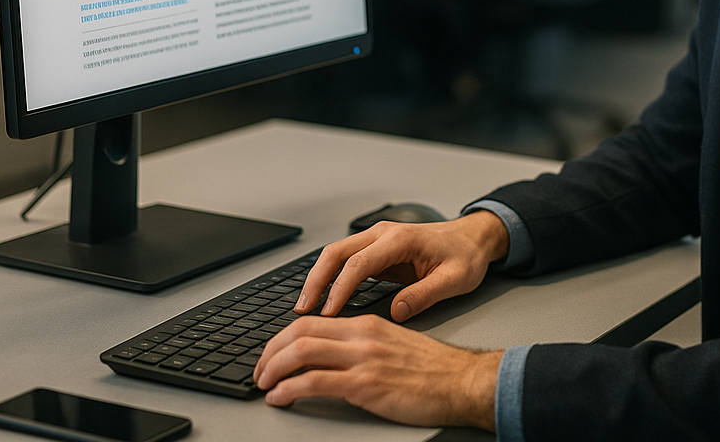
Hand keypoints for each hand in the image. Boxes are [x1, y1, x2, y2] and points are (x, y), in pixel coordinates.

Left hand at [254, 314, 500, 429]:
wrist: (460, 381)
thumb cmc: (432, 369)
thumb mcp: (393, 345)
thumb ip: (363, 346)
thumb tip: (333, 358)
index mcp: (366, 324)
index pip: (312, 321)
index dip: (283, 337)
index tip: (271, 354)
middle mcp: (361, 335)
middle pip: (300, 331)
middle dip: (270, 351)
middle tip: (259, 371)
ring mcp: (363, 359)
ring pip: (302, 352)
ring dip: (273, 369)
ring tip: (263, 384)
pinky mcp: (366, 385)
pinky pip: (315, 382)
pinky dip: (289, 389)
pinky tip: (280, 398)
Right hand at [295, 211, 509, 321]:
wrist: (472, 238)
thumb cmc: (465, 256)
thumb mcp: (454, 279)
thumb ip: (425, 295)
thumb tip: (396, 312)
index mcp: (401, 239)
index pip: (359, 263)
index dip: (340, 289)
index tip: (328, 313)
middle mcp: (384, 234)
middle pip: (337, 252)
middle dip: (316, 280)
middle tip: (302, 310)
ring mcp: (378, 239)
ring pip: (337, 254)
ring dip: (318, 278)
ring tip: (305, 307)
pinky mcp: (377, 249)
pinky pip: (346, 261)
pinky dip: (329, 277)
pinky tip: (323, 298)